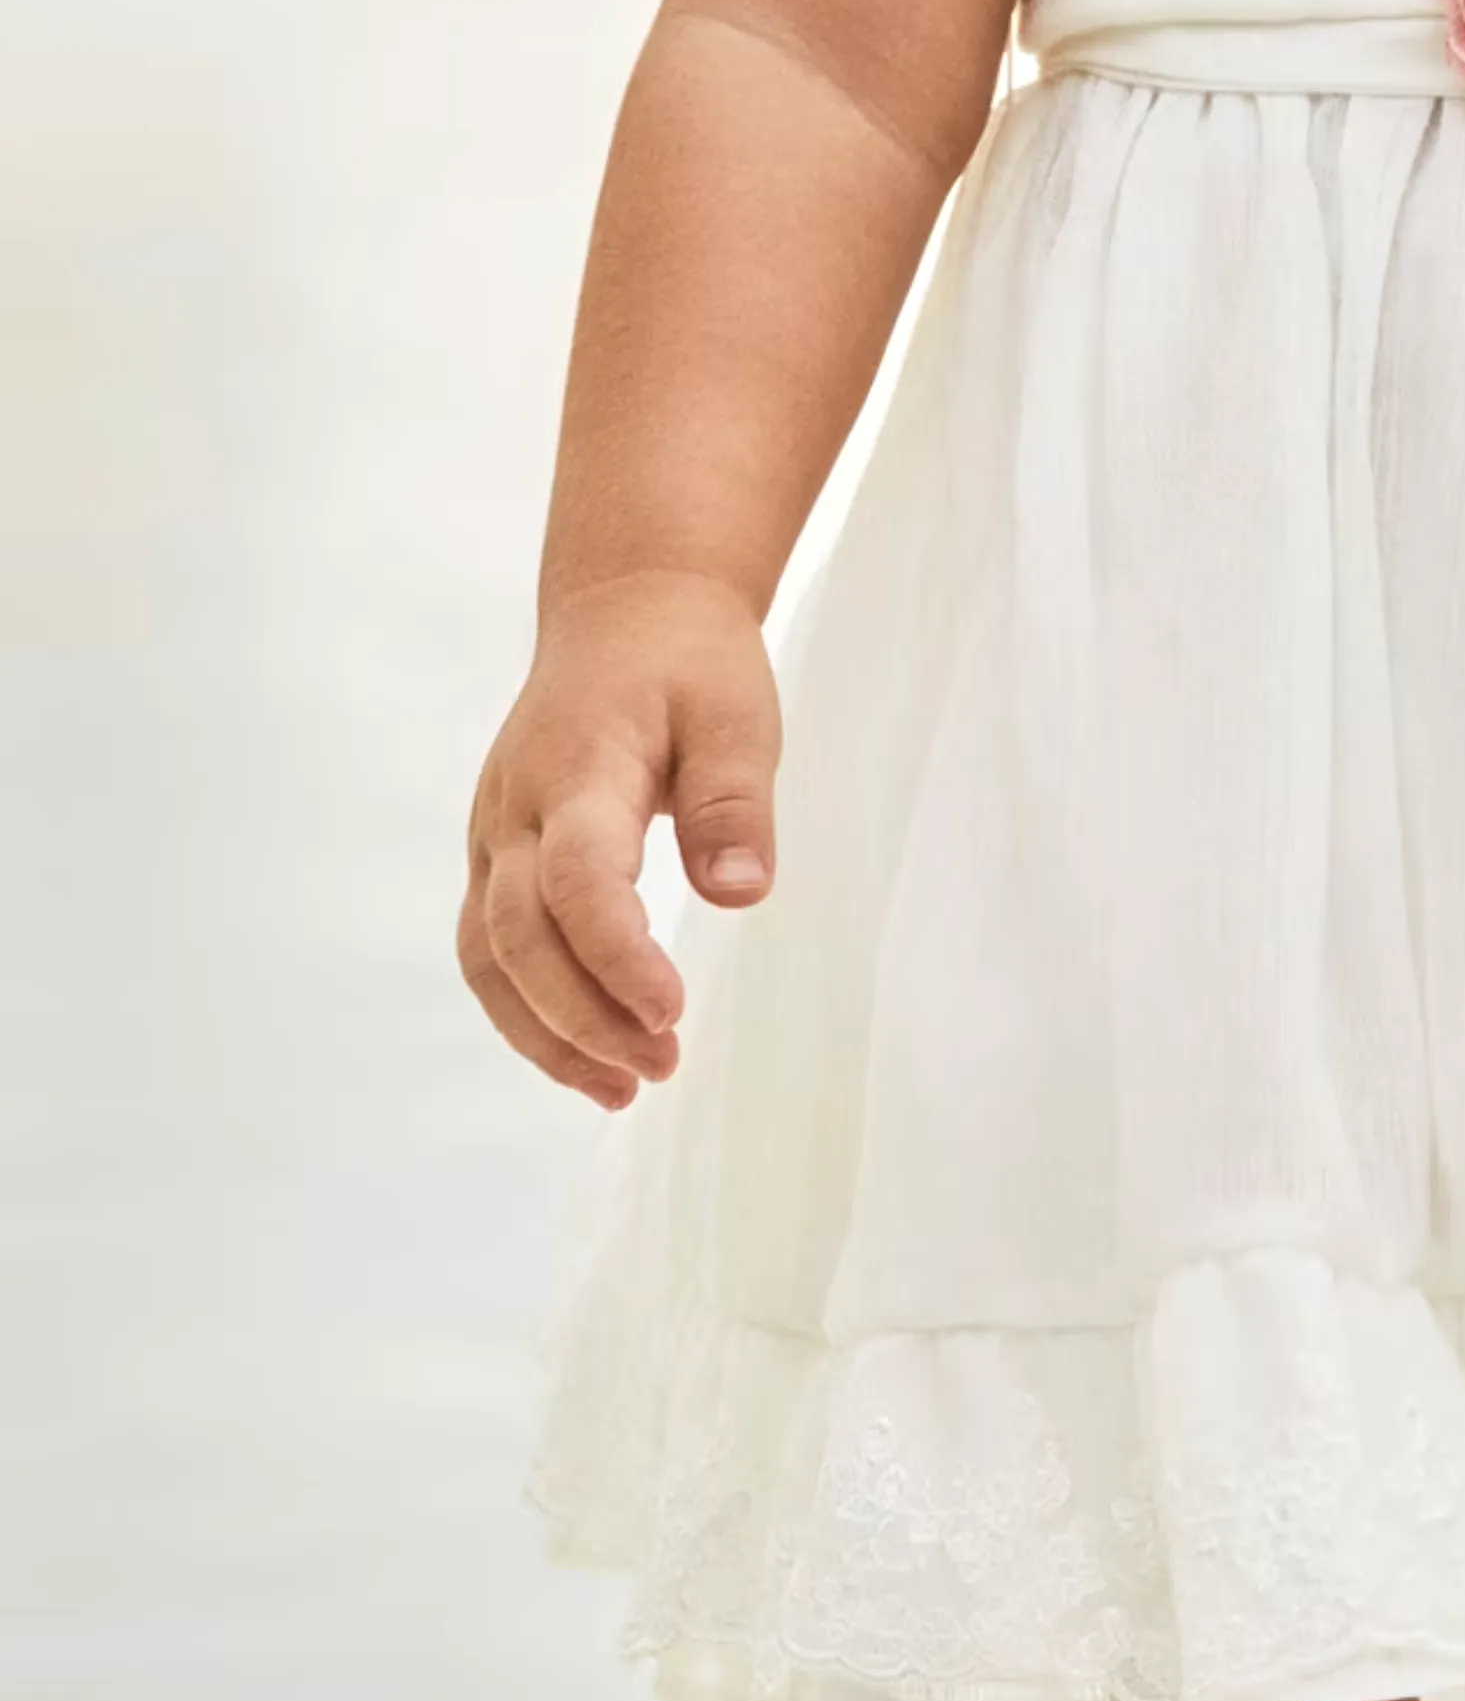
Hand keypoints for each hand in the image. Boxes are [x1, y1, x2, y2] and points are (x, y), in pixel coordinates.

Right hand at [458, 572, 782, 1105]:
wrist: (624, 610)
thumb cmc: (687, 663)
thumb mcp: (737, 713)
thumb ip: (733, 804)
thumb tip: (739, 898)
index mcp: (576, 769)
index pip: (576, 880)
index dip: (614, 955)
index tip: (671, 1013)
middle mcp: (516, 810)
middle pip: (519, 936)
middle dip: (582, 1018)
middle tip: (660, 1068)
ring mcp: (494, 836)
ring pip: (489, 958)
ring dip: (547, 1034)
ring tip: (623, 1090)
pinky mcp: (496, 857)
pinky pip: (491, 949)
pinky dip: (528, 1012)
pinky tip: (586, 1054)